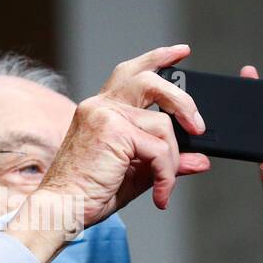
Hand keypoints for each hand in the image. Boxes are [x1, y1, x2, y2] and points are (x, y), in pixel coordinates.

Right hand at [20, 46, 209, 254]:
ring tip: (164, 186)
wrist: (61, 210)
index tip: (182, 52)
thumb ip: (167, 162)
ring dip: (172, 160)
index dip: (158, 59)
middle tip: (198, 126)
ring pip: (164, 125)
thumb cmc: (88, 194)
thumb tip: (200, 160)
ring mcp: (105, 116)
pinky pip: (159, 149)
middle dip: (182, 99)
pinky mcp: (114, 132)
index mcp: (100, 110)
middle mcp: (100, 107)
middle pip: (150, 80)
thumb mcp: (136, 174)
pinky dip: (166, 174)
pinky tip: (160, 194)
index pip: (131, 73)